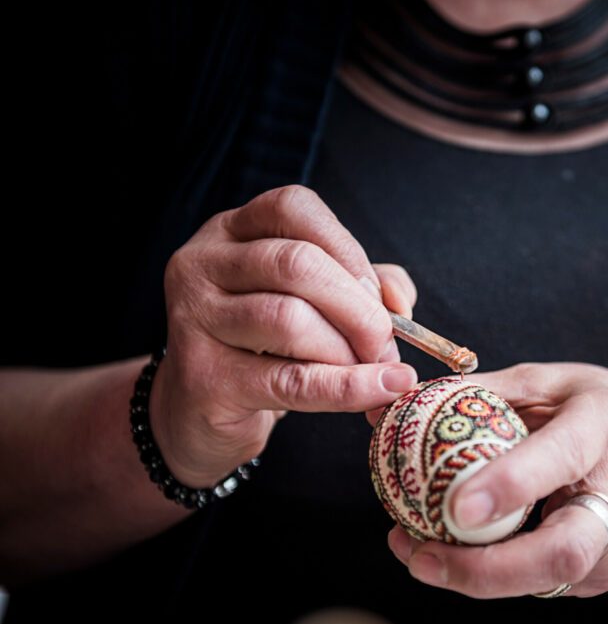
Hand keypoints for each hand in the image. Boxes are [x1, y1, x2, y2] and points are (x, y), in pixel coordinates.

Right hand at [151, 185, 418, 486]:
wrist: (201, 416)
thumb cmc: (264, 349)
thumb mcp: (316, 303)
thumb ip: (364, 287)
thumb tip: (398, 300)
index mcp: (230, 231)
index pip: (293, 208)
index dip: (348, 249)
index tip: (380, 296)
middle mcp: (202, 265)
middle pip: (297, 264)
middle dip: (359, 308)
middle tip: (386, 345)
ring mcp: (193, 320)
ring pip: (290, 319)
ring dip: (348, 351)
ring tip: (369, 372)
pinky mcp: (203, 379)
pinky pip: (290, 381)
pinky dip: (346, 388)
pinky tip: (379, 392)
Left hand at [383, 362, 607, 597]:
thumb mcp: (559, 381)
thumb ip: (494, 390)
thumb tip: (413, 397)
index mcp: (603, 430)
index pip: (561, 460)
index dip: (511, 486)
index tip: (457, 505)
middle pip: (563, 553)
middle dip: (486, 568)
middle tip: (420, 557)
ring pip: (542, 581)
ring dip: (471, 576)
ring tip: (412, 552)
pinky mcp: (596, 578)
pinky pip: (534, 583)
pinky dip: (487, 574)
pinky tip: (448, 552)